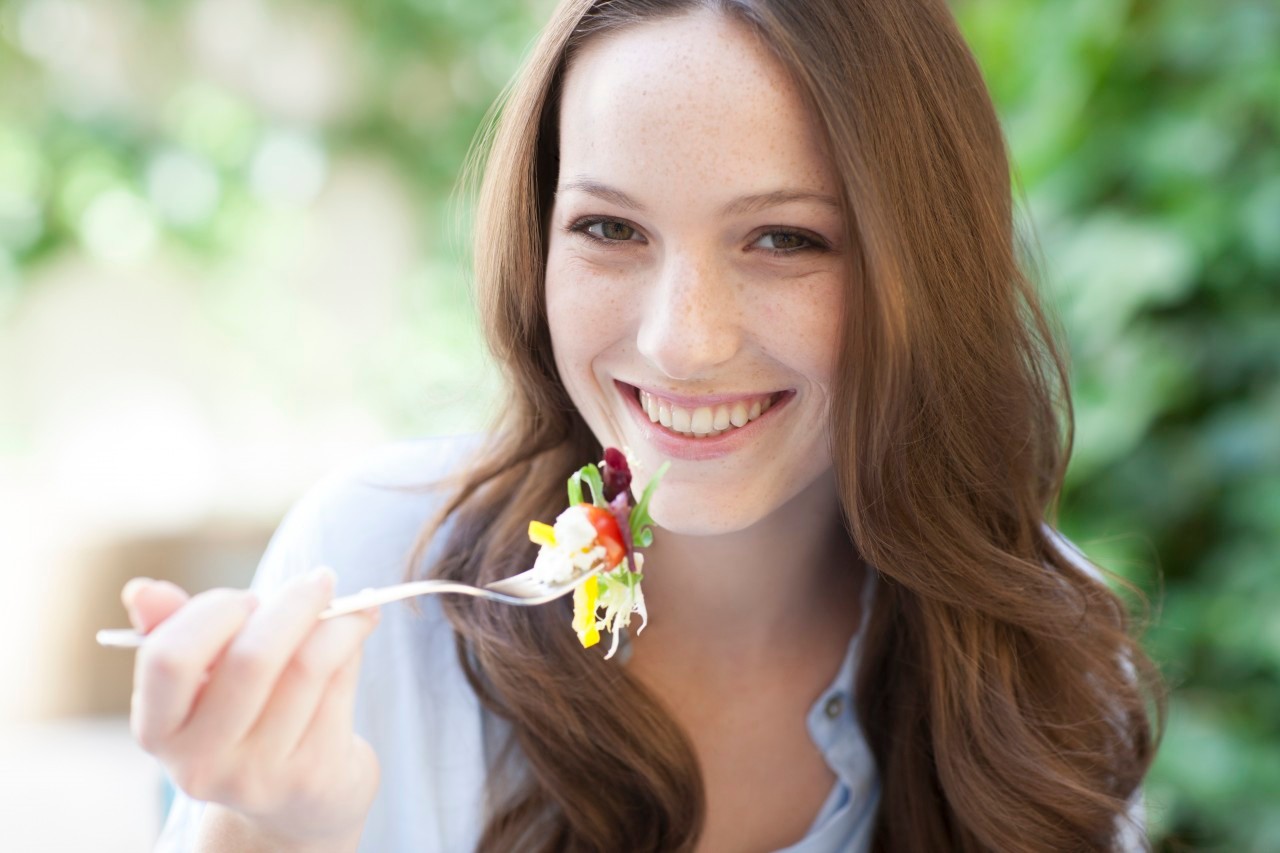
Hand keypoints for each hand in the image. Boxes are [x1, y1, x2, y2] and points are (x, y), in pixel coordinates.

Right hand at [123, 568, 380, 848]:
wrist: (300, 799)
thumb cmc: (248, 714)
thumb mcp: (205, 677)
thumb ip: (175, 630)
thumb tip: (142, 590)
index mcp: (157, 729)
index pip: (169, 658)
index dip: (214, 611)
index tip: (249, 597)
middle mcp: (200, 762)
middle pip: (252, 659)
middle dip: (293, 603)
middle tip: (317, 581)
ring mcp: (258, 775)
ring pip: (307, 666)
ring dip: (337, 619)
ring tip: (347, 603)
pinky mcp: (312, 775)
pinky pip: (340, 685)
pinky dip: (355, 640)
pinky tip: (362, 624)